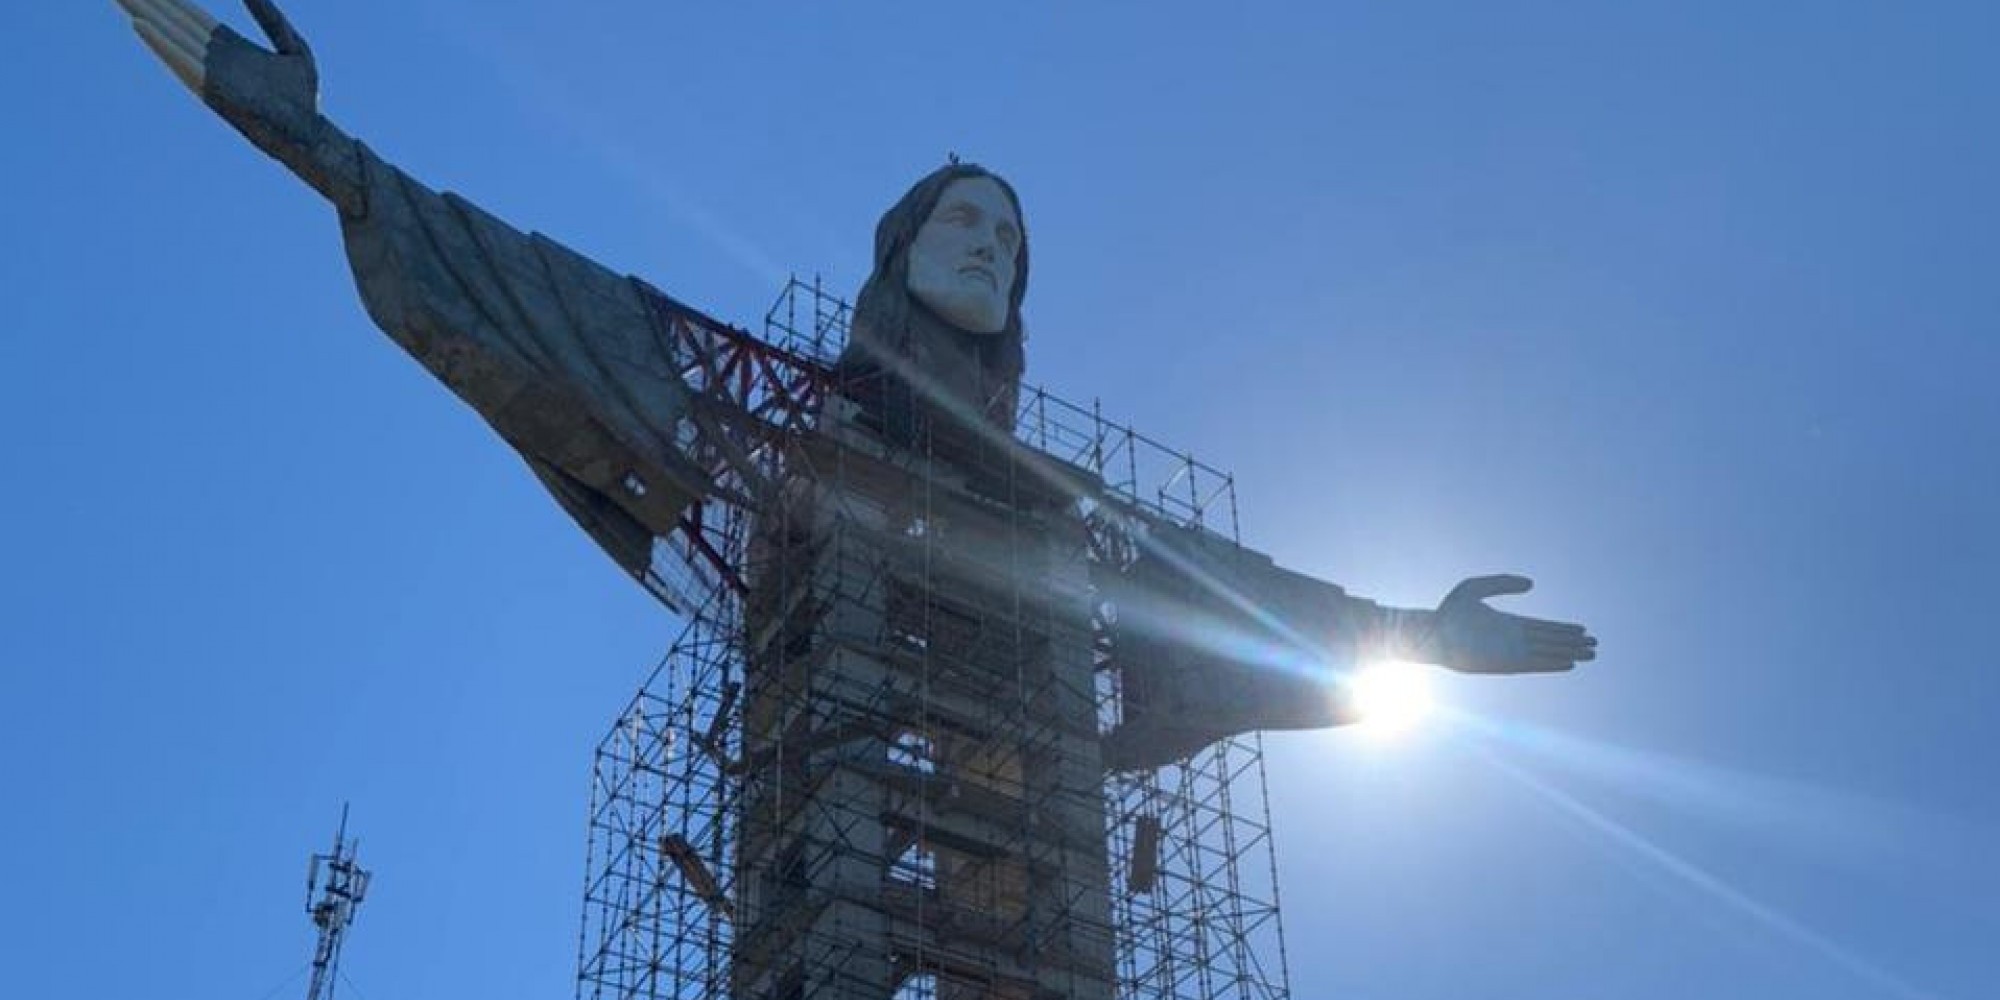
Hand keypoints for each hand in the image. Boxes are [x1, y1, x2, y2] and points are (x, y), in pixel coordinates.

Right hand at [115, 0, 359, 210]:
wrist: (311, 134)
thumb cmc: (303, 97)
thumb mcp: (292, 46)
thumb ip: (269, 17)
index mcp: (228, 45)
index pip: (190, 14)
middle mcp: (212, 57)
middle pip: (172, 21)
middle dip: (147, 2)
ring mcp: (209, 72)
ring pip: (169, 37)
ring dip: (144, 16)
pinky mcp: (211, 88)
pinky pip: (181, 62)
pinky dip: (161, 44)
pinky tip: (139, 25)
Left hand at [1422, 574, 1596, 674]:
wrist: (1432, 634)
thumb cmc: (1448, 611)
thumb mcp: (1475, 588)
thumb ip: (1503, 583)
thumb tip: (1531, 583)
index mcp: (1507, 622)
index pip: (1542, 627)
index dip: (1562, 629)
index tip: (1581, 629)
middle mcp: (1513, 639)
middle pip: (1550, 641)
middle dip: (1572, 642)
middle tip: (1595, 644)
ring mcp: (1510, 652)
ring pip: (1547, 653)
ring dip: (1569, 653)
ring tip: (1591, 654)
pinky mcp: (1506, 664)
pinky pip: (1535, 664)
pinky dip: (1552, 664)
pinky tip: (1569, 663)